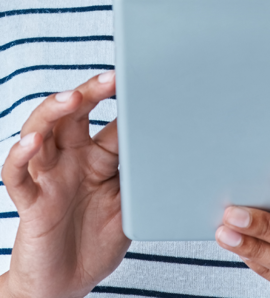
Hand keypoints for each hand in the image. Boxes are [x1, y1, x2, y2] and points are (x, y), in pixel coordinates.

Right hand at [1, 72, 128, 297]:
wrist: (67, 286)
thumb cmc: (96, 242)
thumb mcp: (127, 206)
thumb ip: (138, 177)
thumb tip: (165, 147)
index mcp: (97, 157)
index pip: (110, 120)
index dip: (124, 102)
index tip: (141, 80)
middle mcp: (71, 159)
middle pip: (74, 113)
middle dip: (90, 91)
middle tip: (110, 78)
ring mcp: (48, 176)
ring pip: (42, 130)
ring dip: (54, 110)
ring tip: (72, 97)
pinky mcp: (30, 201)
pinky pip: (16, 175)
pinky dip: (19, 156)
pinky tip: (32, 143)